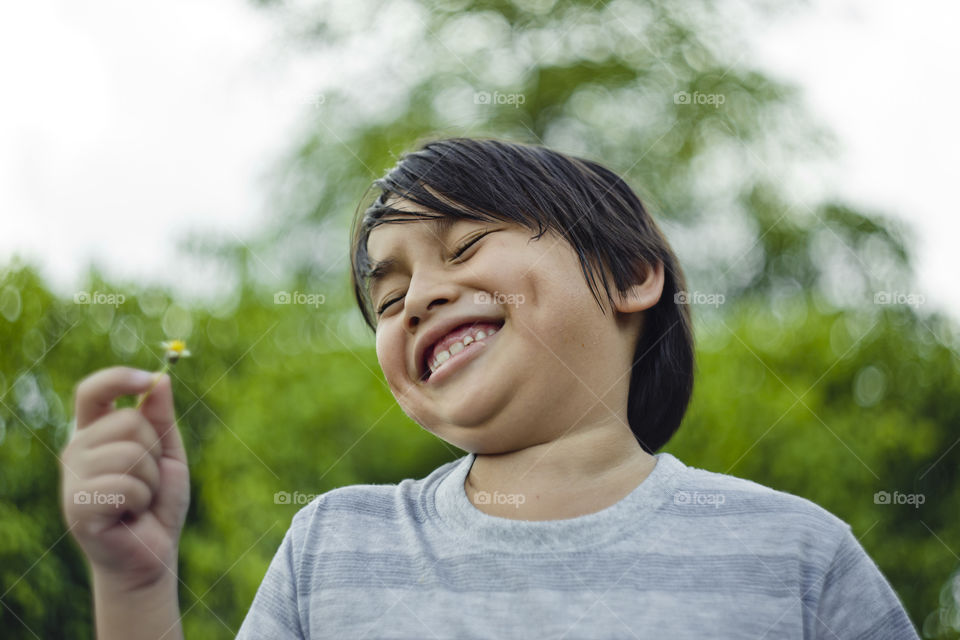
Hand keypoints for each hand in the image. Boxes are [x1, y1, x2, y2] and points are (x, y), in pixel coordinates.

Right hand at [60, 366, 189, 589]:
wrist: (151, 553)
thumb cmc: (157, 502)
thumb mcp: (166, 453)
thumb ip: (161, 418)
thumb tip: (160, 379)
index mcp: (95, 433)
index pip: (92, 391)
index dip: (118, 379)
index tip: (148, 378)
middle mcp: (77, 450)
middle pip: (129, 421)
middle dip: (154, 451)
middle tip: (147, 480)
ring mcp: (72, 478)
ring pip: (131, 454)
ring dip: (150, 480)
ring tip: (139, 499)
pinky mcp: (76, 506)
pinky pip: (126, 485)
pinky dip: (141, 500)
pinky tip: (129, 515)